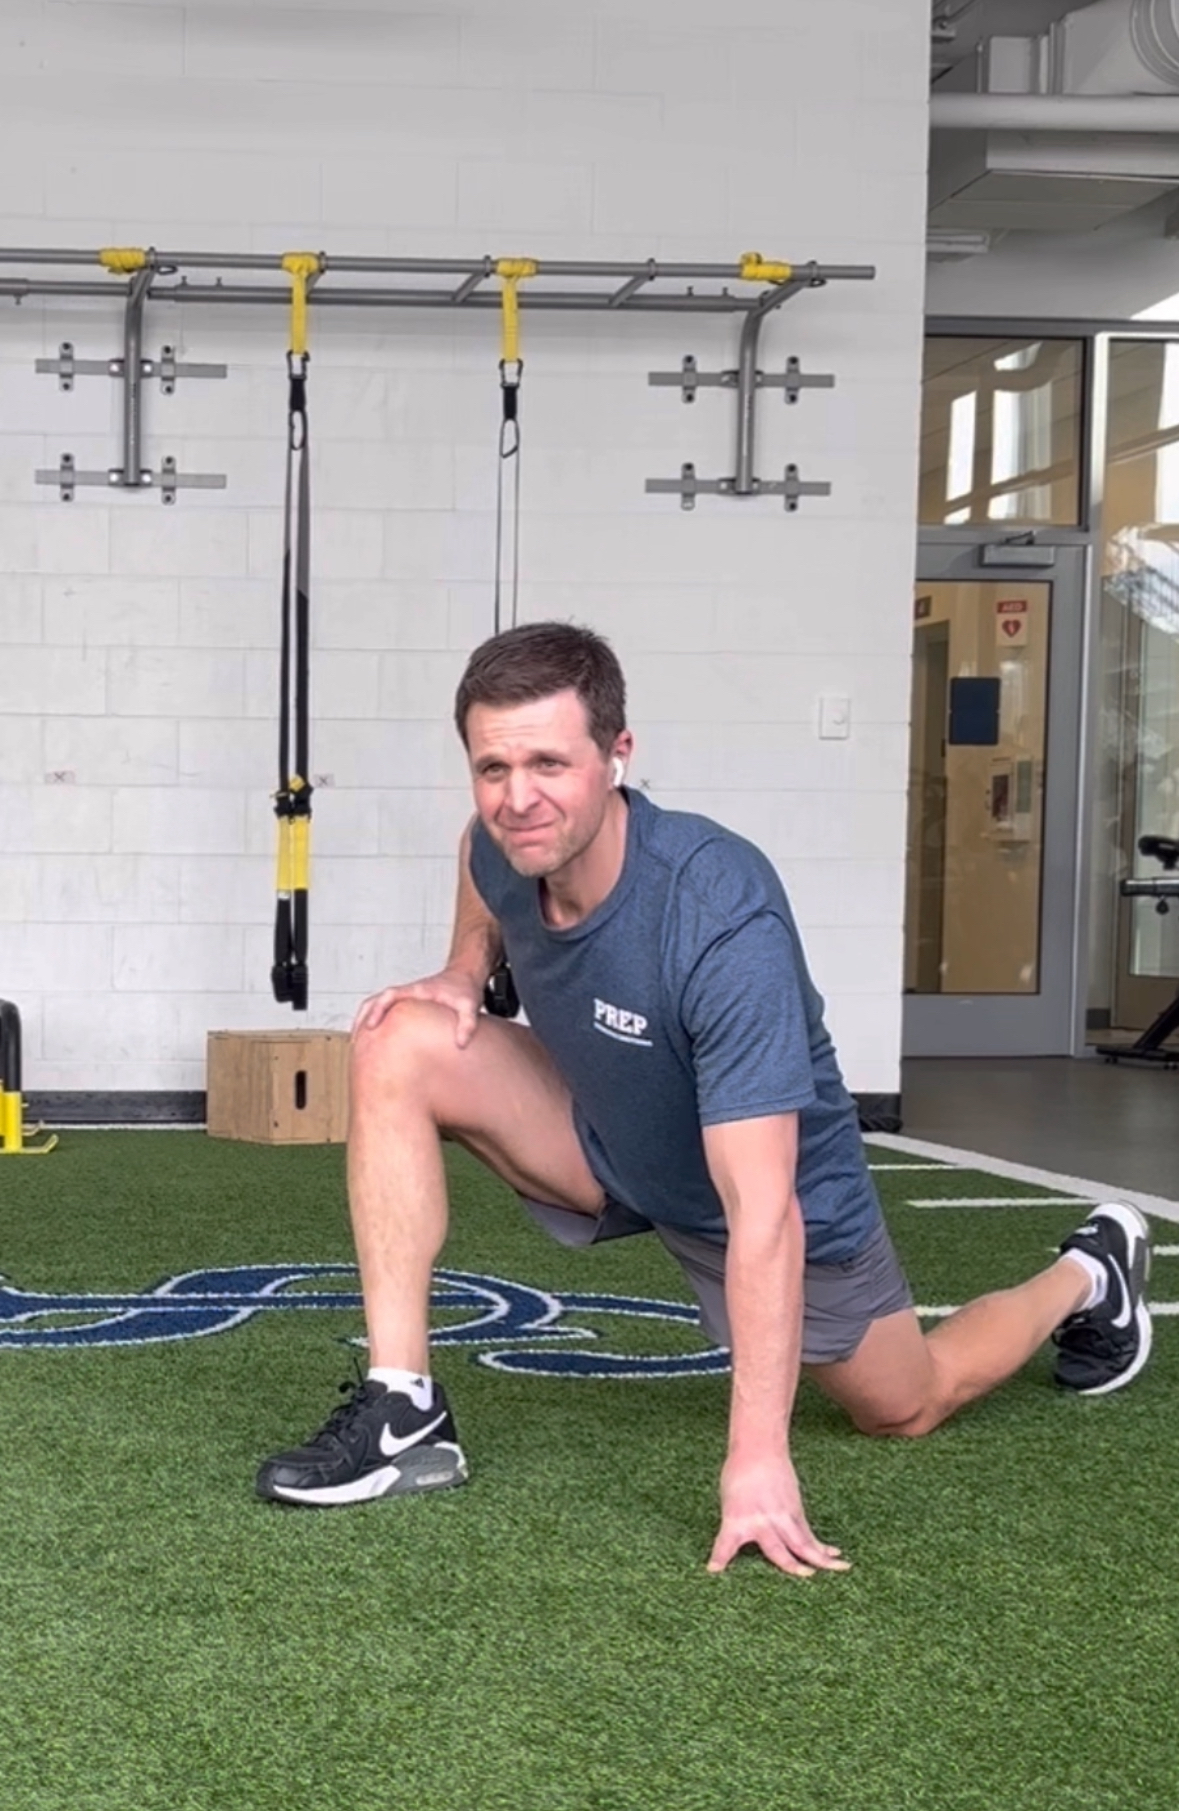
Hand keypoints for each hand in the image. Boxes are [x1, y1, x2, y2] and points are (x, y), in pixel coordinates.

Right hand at [352, 969, 483, 1047]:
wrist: (464, 976)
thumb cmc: (464, 989)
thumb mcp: (469, 1006)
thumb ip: (467, 1024)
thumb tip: (461, 1043)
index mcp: (416, 991)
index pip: (389, 996)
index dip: (377, 1009)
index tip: (371, 1026)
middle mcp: (407, 993)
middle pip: (375, 1000)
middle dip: (363, 1017)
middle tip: (355, 1039)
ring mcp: (405, 997)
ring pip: (376, 1004)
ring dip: (365, 1019)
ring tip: (359, 1042)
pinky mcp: (407, 1004)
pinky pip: (385, 1010)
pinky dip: (375, 1020)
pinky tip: (375, 1039)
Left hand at [707, 1451, 850, 1577]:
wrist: (758, 1449)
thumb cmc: (739, 1475)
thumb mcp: (730, 1503)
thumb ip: (739, 1527)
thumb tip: (744, 1547)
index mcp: (736, 1519)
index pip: (725, 1544)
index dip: (720, 1558)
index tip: (714, 1570)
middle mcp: (761, 1521)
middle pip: (778, 1550)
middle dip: (791, 1566)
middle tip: (805, 1576)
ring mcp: (781, 1517)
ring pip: (803, 1543)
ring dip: (820, 1559)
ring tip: (838, 1570)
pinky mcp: (794, 1511)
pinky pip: (808, 1534)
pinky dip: (821, 1545)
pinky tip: (834, 1554)